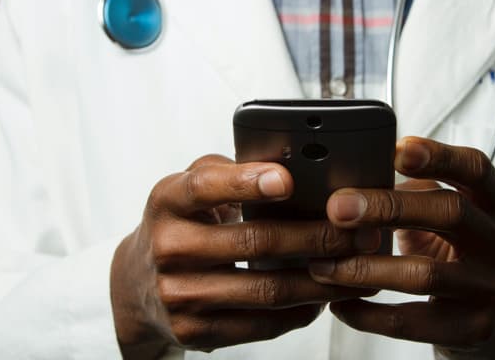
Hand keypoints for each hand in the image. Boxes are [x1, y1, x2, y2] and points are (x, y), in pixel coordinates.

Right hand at [110, 155, 378, 358]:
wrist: (135, 285)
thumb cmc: (179, 225)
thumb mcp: (188, 188)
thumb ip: (230, 172)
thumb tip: (290, 163)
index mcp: (168, 202)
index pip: (206, 187)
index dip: (247, 182)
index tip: (288, 179)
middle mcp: (169, 248)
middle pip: (254, 242)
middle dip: (316, 237)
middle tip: (359, 232)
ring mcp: (180, 295)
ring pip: (266, 290)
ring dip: (321, 280)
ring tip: (357, 268)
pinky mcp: (195, 331)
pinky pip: (261, 324)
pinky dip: (300, 311)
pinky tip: (324, 297)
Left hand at [308, 137, 494, 358]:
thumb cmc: (456, 244)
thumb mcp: (448, 209)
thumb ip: (415, 189)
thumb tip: (351, 178)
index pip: (475, 168)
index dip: (438, 156)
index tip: (397, 149)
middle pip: (450, 213)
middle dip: (388, 207)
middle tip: (338, 208)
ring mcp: (490, 287)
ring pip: (424, 274)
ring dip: (364, 267)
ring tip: (323, 264)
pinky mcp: (472, 328)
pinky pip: (410, 322)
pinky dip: (368, 313)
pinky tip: (339, 303)